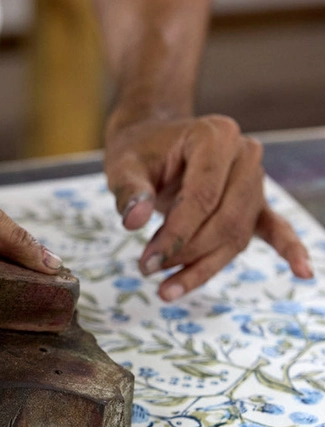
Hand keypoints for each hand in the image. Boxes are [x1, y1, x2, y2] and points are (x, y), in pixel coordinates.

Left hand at [104, 113, 312, 299]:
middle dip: (187, 252)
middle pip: (224, 219)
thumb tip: (134, 221)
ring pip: (237, 234)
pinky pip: (274, 227)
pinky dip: (287, 248)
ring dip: (203, 266)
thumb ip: (129, 192)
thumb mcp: (124, 166)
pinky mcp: (254, 201)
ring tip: (167, 290)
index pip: (201, 197)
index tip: (147, 264)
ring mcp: (254, 179)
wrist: (154, 141)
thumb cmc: (139, 153)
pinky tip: (302, 272)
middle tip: (148, 270)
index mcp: (215, 136)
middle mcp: (244, 154)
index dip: (176, 235)